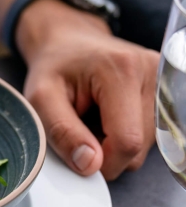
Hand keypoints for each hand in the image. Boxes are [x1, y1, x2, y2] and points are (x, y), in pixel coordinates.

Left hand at [16, 0, 158, 179]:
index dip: (102, 162)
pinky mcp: (165, 90)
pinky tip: (109, 117)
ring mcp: (163, 80)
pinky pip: (149, 134)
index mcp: (122, 71)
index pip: (127, 142)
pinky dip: (124, 134)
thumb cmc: (52, 68)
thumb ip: (62, 132)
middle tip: (80, 127)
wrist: (67, 41)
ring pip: (145, 145)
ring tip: (93, 118)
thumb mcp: (41, 99)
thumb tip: (91, 166)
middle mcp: (153, 72)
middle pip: (137, 147)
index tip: (77, 155)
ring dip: (114, 143)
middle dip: (105, 151)